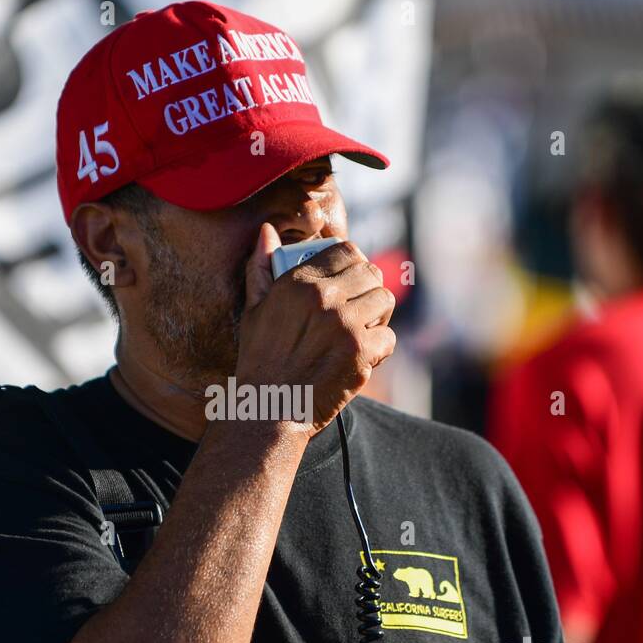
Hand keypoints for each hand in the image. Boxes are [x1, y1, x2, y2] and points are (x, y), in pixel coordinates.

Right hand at [236, 224, 395, 433]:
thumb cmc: (260, 362)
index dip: (354, 263)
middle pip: (371, 273)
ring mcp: (345, 325)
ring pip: (385, 301)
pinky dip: (379, 349)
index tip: (351, 281)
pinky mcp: (361, 353)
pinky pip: (388, 337)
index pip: (346, 250)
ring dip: (378, 316)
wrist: (269, 411)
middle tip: (359, 308)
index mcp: (298, 283)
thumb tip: (267, 231)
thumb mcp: (253, 310)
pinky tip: (361, 357)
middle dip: (369, 289)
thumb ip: (261, 267)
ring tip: (362, 330)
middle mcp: (324, 299)